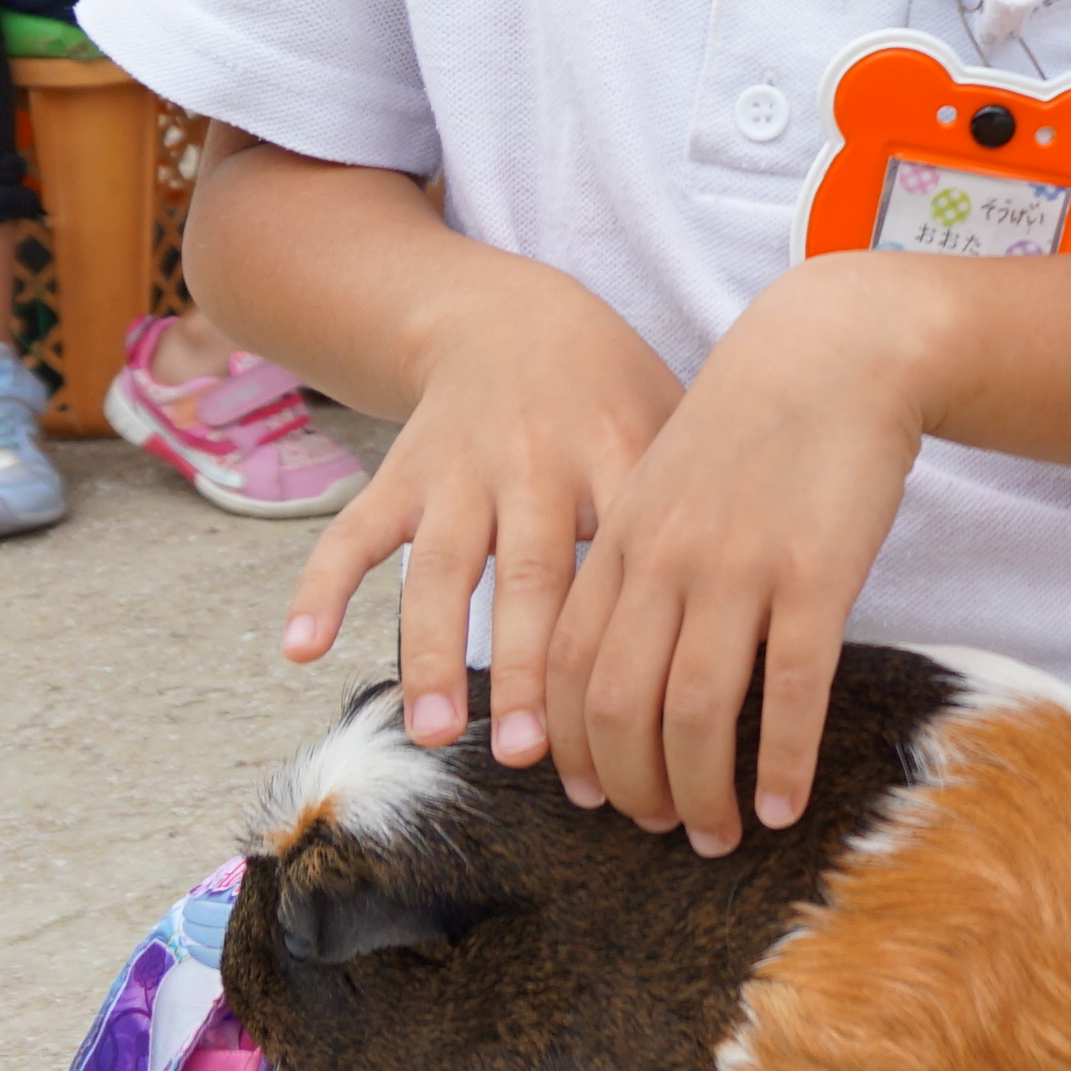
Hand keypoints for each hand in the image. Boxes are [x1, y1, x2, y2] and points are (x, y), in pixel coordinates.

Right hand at [277, 262, 680, 762]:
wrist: (512, 315)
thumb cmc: (613, 395)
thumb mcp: (674, 426)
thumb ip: (704, 512)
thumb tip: (768, 633)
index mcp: (617, 458)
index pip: (625, 567)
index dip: (628, 648)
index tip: (642, 731)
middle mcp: (535, 465)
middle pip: (528, 579)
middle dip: (525, 670)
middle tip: (529, 755)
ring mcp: (460, 469)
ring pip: (438, 568)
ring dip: (430, 652)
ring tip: (433, 734)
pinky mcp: (401, 471)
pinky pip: (354, 531)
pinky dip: (323, 586)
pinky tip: (302, 649)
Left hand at [535, 250, 941, 845]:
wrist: (838, 349)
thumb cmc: (756, 425)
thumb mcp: (669, 483)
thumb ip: (642, 560)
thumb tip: (631, 655)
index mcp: (621, 540)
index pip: (570, 669)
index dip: (575, 747)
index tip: (593, 795)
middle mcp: (665, 560)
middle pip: (618, 706)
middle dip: (631, 787)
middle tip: (660, 829)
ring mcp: (739, 568)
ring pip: (694, 711)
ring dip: (700, 791)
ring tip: (719, 834)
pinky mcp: (816, 574)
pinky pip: (789, 690)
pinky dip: (780, 760)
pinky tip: (784, 803)